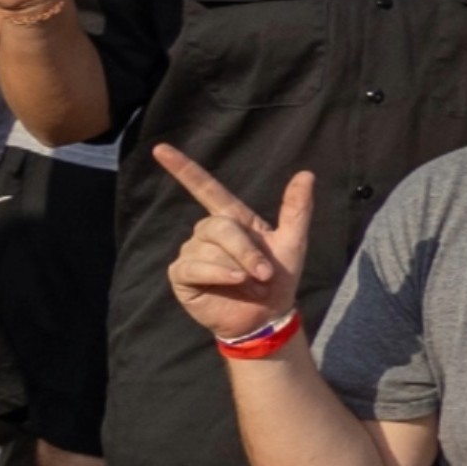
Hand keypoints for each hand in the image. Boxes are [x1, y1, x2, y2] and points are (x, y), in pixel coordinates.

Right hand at [152, 147, 315, 345]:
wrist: (268, 317)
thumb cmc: (278, 280)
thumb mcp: (293, 243)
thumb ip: (296, 209)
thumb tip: (306, 174)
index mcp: (232, 219)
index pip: (205, 188)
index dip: (183, 169)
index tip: (160, 149)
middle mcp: (208, 232)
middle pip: (219, 226)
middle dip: (246, 251)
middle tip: (265, 274)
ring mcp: (192, 252)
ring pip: (208, 248)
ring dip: (238, 268)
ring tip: (251, 284)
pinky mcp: (182, 274)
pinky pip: (194, 266)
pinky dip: (218, 274)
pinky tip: (233, 282)